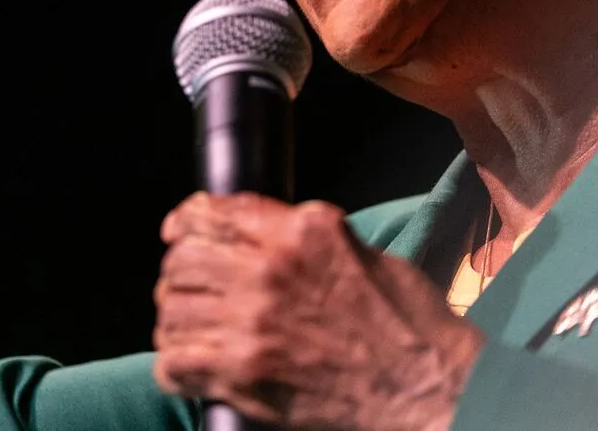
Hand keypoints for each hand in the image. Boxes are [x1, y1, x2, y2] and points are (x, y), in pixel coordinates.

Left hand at [153, 192, 485, 430]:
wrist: (425, 385)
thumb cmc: (405, 322)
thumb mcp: (355, 249)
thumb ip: (302, 236)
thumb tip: (258, 232)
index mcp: (299, 232)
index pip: (214, 212)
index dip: (185, 221)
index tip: (176, 231)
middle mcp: (268, 270)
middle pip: (185, 259)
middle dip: (178, 273)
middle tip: (186, 289)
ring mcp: (252, 323)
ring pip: (172, 311)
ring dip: (175, 321)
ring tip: (189, 331)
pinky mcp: (244, 373)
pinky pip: (175, 363)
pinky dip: (175, 365)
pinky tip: (192, 366)